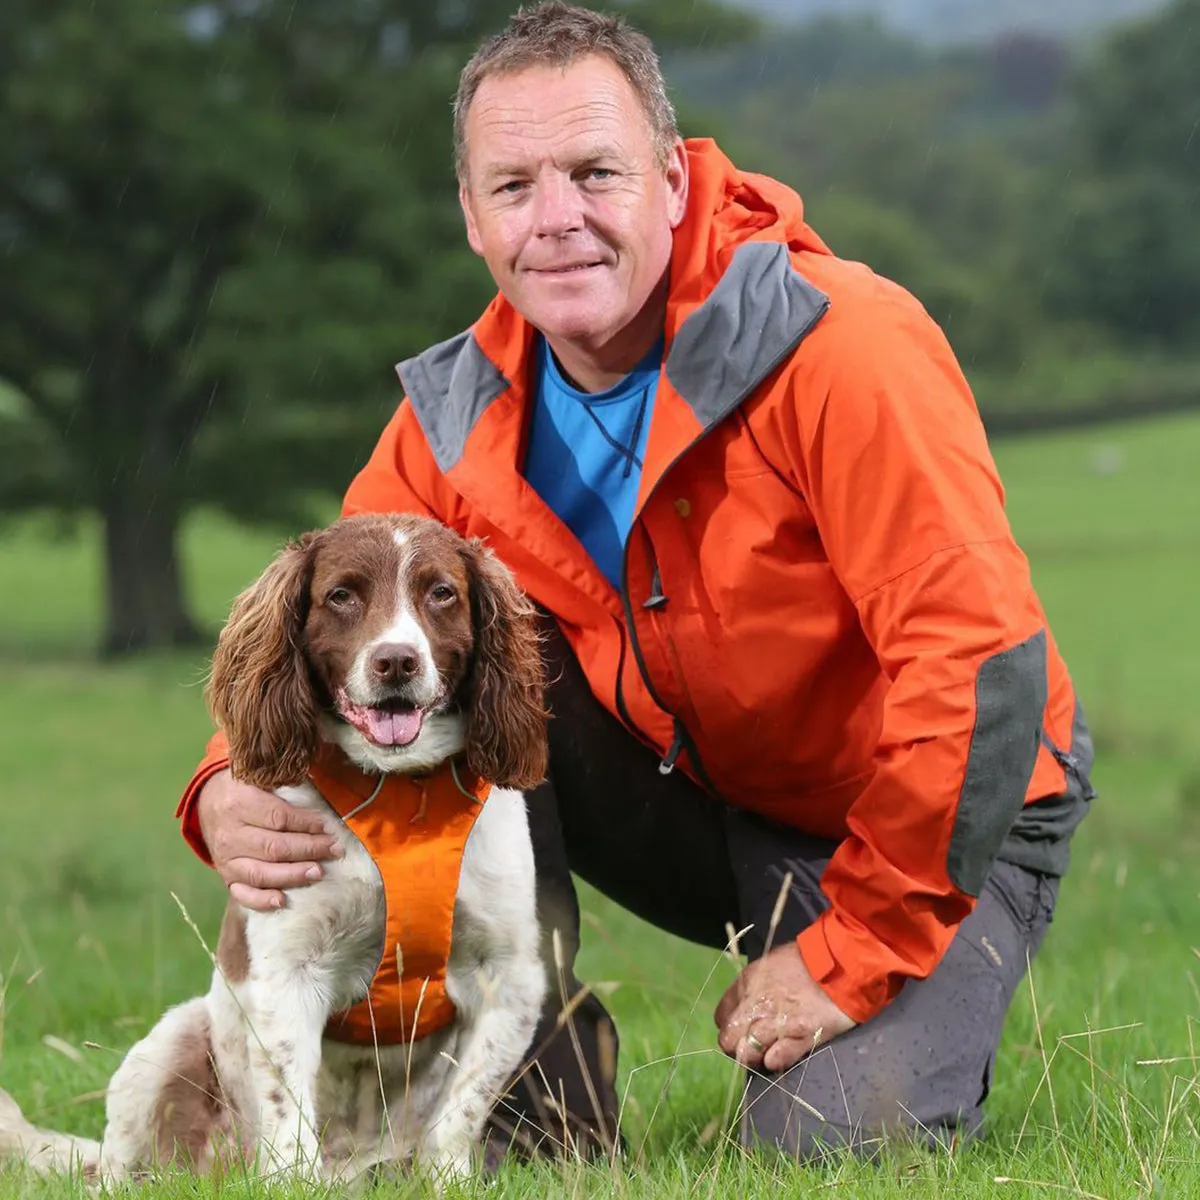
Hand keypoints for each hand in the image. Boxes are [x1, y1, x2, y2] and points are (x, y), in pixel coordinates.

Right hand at [197, 769, 342, 910]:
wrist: (209, 802)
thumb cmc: (244, 787)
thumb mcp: (259, 776)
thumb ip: (284, 784)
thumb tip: (321, 796)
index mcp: (239, 803)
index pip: (278, 818)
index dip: (306, 824)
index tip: (328, 827)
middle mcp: (231, 834)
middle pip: (274, 847)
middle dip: (309, 850)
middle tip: (335, 850)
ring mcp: (226, 859)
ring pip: (261, 873)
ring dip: (293, 875)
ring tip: (318, 872)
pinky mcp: (225, 876)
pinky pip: (242, 893)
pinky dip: (261, 900)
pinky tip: (282, 901)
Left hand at [715, 941, 855, 1073]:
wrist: (839, 961)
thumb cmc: (805, 960)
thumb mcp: (769, 965)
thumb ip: (753, 987)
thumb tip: (744, 1006)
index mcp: (747, 983)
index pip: (722, 1016)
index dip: (730, 1025)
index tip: (741, 1028)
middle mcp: (755, 1005)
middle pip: (728, 1039)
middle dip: (736, 1046)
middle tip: (751, 1045)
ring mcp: (776, 1023)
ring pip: (746, 1053)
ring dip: (754, 1057)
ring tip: (765, 1053)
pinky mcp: (800, 1037)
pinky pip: (776, 1059)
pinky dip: (774, 1061)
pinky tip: (777, 1057)